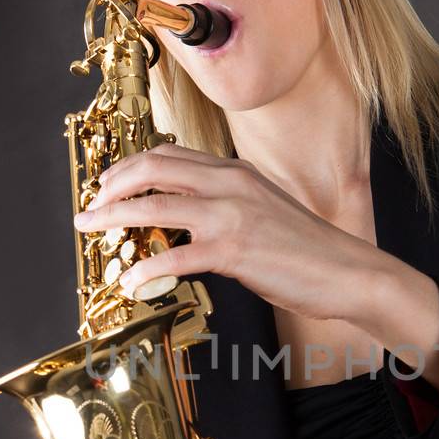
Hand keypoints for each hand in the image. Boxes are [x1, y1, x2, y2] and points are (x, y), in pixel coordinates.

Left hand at [73, 143, 383, 321]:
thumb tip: (191, 220)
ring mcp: (231, 215)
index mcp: (236, 172)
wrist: (348, 271)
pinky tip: (132, 283)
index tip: (110, 185)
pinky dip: (145, 270)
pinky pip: (175, 256)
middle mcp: (230, 184)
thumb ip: (229, 205)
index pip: (170, 155)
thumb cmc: (308, 250)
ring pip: (154, 205)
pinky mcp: (233, 251)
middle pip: (153, 169)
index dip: (131, 167)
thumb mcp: (265, 210)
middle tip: (91, 207)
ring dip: (113, 219)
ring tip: (91, 232)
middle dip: (112, 186)